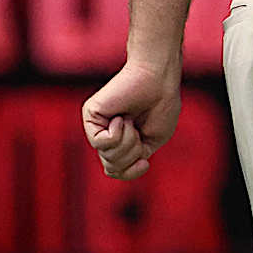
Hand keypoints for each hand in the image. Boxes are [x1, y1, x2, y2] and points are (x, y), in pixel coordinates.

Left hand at [82, 60, 180, 179]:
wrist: (160, 80)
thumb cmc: (161, 106)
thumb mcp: (149, 144)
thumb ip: (130, 159)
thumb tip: (109, 170)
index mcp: (121, 141)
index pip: (115, 170)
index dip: (130, 172)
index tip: (145, 163)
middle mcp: (105, 133)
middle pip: (112, 166)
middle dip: (132, 154)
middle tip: (139, 130)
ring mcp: (97, 125)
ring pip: (108, 156)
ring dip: (128, 142)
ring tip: (131, 120)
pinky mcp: (91, 115)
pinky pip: (102, 142)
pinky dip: (118, 133)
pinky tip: (121, 116)